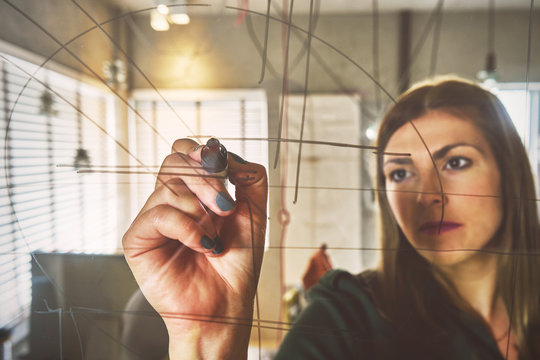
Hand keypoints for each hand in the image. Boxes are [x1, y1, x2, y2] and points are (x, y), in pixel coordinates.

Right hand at [122, 138, 267, 358]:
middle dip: (207, 179)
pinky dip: (187, 227)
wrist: (227, 304)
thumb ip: (250, 177)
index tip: (227, 174)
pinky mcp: (138, 240)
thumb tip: (226, 153)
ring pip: (169, 186)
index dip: (204, 153)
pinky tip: (203, 245)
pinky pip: (158, 214)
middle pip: (174, 160)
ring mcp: (152, 219)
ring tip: (215, 237)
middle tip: (226, 207)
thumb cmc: (238, 262)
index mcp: (194, 191)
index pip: (185, 151)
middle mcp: (170, 201)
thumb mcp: (255, 212)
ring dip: (201, 210)